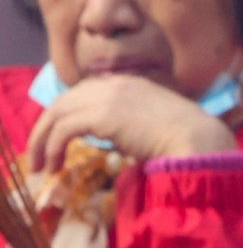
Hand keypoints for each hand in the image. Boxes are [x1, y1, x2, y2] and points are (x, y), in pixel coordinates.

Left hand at [31, 71, 241, 170]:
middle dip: (45, 128)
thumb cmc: (186, 137)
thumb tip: (116, 136)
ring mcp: (108, 97)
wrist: (199, 139)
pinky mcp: (103, 115)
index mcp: (128, 82)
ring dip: (42, 141)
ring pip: (57, 113)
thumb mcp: (154, 121)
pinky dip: (52, 147)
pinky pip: (64, 129)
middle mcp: (115, 84)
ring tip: (42, 165)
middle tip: (39, 154)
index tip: (58, 138)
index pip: (83, 92)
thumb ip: (131, 120)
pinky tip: (55, 165)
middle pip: (63, 101)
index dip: (66, 114)